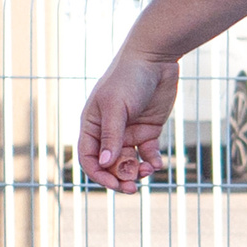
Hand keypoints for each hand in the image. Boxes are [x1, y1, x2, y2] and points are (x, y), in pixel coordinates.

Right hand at [78, 47, 181, 194]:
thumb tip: (104, 164)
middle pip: (110, 164)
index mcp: (92, 126)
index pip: (89, 158)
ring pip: (130, 161)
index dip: (99, 174)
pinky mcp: (149, 130)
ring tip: (148, 171)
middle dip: (121, 176)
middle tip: (133, 186)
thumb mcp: (116, 107)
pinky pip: (148, 152)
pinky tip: (157, 163)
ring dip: (138, 171)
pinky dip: (152, 160)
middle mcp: (109, 132)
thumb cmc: (128, 78)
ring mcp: (129, 132)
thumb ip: (111, 136)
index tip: (115, 183)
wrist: (155, 60)